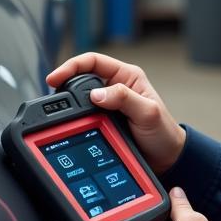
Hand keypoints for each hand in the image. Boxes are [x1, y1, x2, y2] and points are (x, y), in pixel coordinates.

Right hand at [46, 51, 186, 173]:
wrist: (166, 159)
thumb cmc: (163, 132)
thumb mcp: (147, 112)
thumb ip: (124, 99)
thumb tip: (97, 94)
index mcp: (127, 76)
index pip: (93, 61)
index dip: (72, 66)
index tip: (55, 77)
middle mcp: (116, 87)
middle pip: (81, 77)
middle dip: (66, 84)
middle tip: (54, 97)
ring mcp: (108, 105)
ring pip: (80, 98)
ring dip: (70, 104)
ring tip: (60, 112)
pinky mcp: (103, 121)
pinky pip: (84, 116)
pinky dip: (75, 119)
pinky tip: (71, 125)